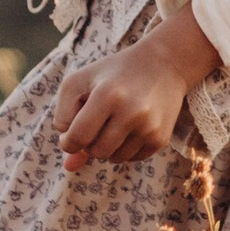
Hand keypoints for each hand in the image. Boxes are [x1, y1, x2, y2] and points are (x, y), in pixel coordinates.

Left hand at [54, 1, 212, 173]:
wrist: (164, 64)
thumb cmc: (113, 73)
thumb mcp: (80, 82)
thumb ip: (65, 119)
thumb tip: (69, 166)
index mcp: (107, 95)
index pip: (77, 138)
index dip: (68, 140)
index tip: (71, 132)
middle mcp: (131, 113)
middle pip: (95, 151)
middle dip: (89, 142)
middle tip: (97, 121)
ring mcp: (149, 128)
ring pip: (114, 158)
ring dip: (108, 146)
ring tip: (115, 121)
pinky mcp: (160, 139)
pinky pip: (131, 159)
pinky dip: (125, 148)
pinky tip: (131, 126)